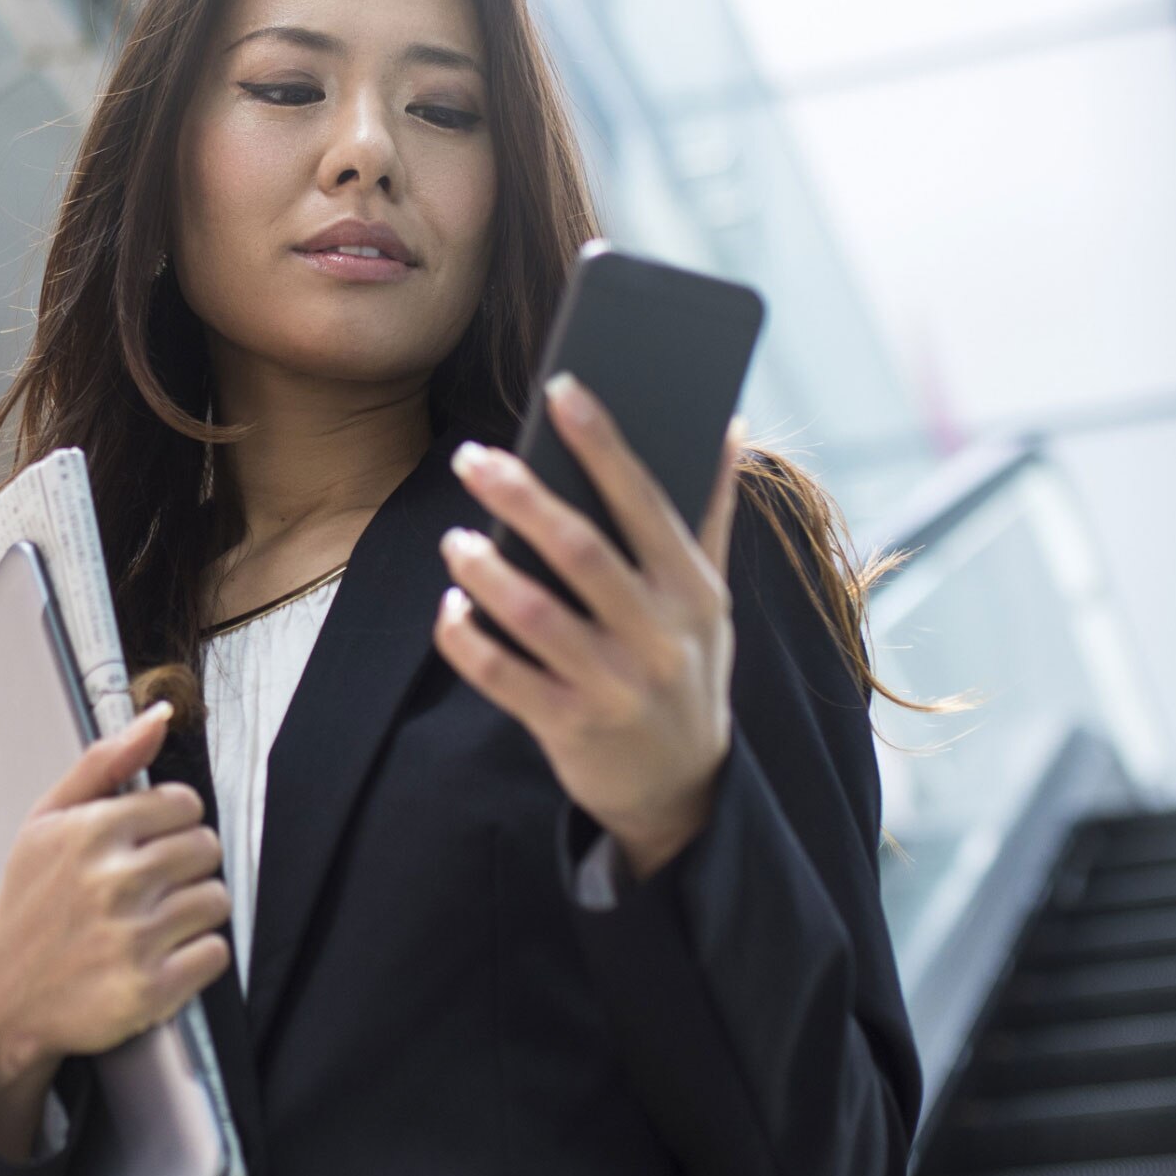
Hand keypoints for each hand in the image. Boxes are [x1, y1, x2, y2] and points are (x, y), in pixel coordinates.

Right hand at [0, 702, 230, 1159]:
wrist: (3, 996)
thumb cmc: (29, 905)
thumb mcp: (46, 820)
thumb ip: (104, 762)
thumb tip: (158, 715)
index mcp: (91, 832)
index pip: (184, 803)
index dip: (171, 821)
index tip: (148, 841)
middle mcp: (114, 882)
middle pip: (206, 849)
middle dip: (184, 865)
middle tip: (150, 885)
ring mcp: (134, 938)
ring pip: (216, 900)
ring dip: (192, 911)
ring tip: (153, 920)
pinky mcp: (151, 989)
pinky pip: (215, 953)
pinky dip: (195, 956)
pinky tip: (159, 954)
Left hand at [433, 374, 742, 882]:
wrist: (685, 789)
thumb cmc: (687, 670)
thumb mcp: (711, 599)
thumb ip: (709, 516)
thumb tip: (725, 424)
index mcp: (693, 591)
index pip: (645, 500)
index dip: (602, 442)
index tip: (561, 387)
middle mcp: (659, 636)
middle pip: (580, 550)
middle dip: (521, 497)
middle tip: (471, 458)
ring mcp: (614, 684)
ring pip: (533, 614)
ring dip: (484, 570)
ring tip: (454, 538)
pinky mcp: (570, 727)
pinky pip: (502, 675)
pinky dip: (466, 638)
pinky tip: (450, 606)